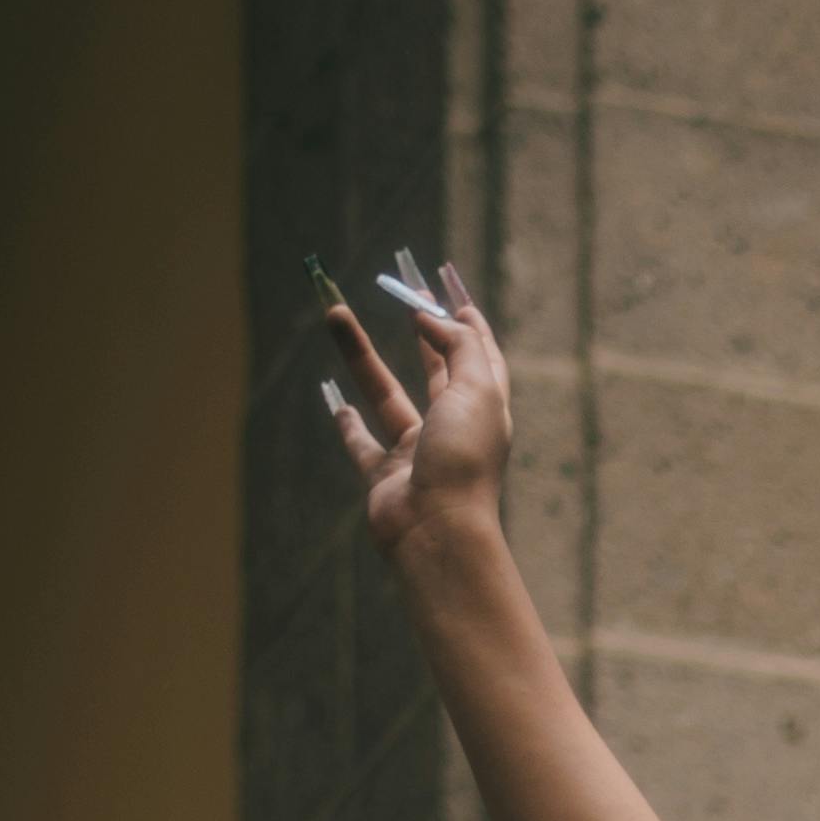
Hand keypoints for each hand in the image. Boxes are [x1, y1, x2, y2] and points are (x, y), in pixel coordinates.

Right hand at [313, 251, 510, 554]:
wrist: (436, 532)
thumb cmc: (462, 460)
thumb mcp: (475, 389)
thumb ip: (458, 345)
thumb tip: (433, 317)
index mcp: (484, 409)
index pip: (480, 354)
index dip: (467, 321)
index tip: (448, 288)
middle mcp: (454, 429)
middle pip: (436, 368)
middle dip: (420, 330)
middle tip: (400, 290)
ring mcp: (419, 454)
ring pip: (385, 394)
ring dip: (360, 355)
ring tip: (334, 313)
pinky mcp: (385, 477)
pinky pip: (363, 445)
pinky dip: (348, 424)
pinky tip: (335, 402)